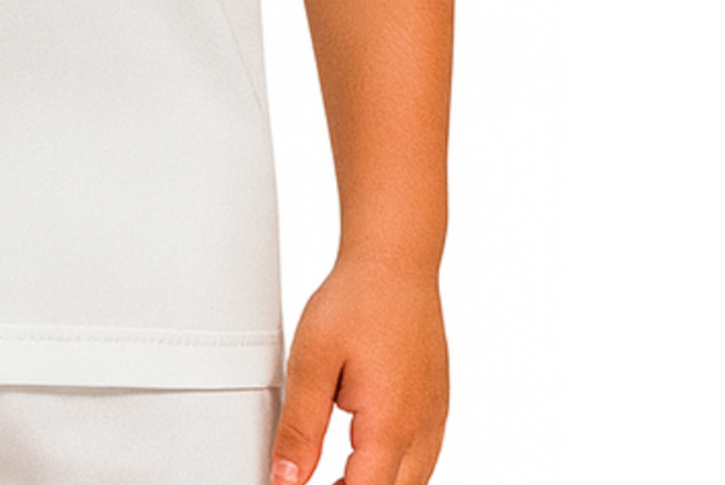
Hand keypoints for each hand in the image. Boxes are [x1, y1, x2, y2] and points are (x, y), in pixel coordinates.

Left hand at [269, 255, 447, 484]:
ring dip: (372, 483)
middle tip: (310, 479)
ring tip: (330, 475)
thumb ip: (300, 429)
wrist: (395, 261)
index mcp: (390, 426)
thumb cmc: (356, 300)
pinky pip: (421, 459)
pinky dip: (392, 469)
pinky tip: (362, 453)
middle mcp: (422, 431)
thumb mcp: (311, 362)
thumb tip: (286, 481)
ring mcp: (436, 419)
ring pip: (411, 482)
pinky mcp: (438, 408)